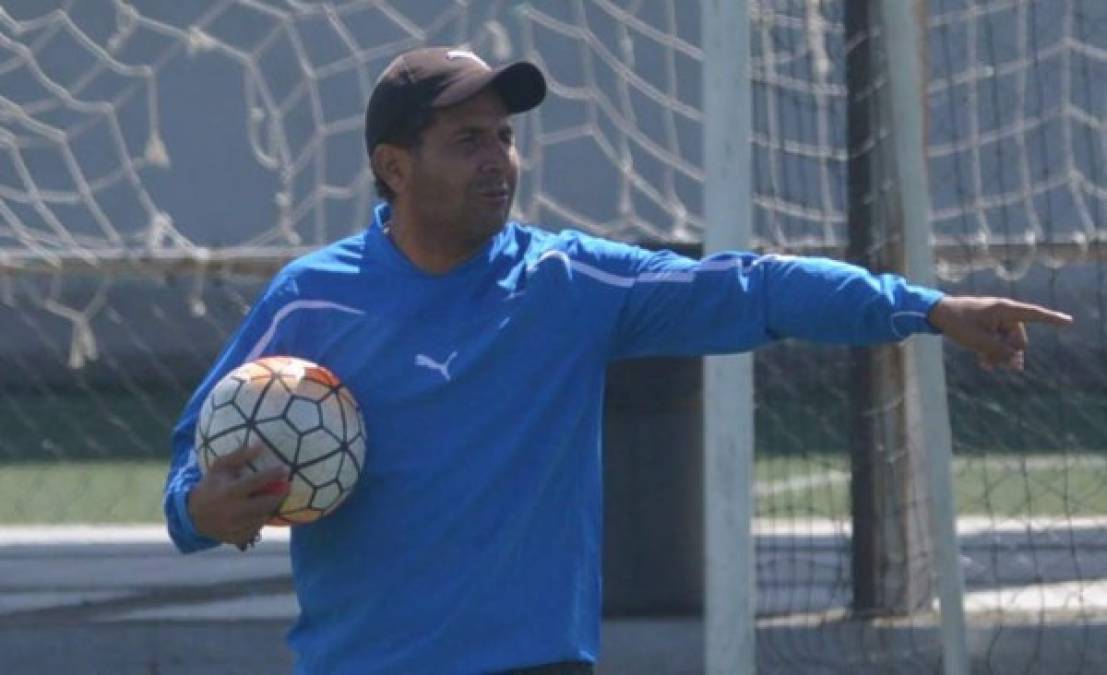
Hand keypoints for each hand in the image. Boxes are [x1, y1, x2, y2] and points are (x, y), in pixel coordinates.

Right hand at [188, 443, 289, 549]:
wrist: (193, 515)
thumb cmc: (211, 485)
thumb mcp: (220, 467)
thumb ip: (240, 455)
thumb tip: (261, 444)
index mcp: (228, 491)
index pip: (256, 481)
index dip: (273, 474)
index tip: (286, 468)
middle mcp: (232, 511)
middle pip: (265, 504)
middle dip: (279, 495)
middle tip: (287, 486)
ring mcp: (234, 527)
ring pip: (263, 517)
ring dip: (271, 507)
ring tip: (275, 497)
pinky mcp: (236, 538)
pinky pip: (256, 528)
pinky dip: (261, 519)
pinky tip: (261, 511)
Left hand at [927, 296, 1072, 370]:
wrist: (938, 314)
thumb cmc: (958, 322)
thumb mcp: (978, 341)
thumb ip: (999, 352)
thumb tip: (1017, 362)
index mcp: (1005, 310)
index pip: (1034, 314)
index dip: (1052, 319)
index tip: (1069, 322)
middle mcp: (1004, 313)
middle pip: (1018, 338)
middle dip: (1010, 353)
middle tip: (996, 365)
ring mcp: (996, 320)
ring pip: (1007, 343)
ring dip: (1000, 355)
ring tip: (987, 366)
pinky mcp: (988, 326)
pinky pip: (998, 341)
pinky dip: (993, 351)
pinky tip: (984, 365)